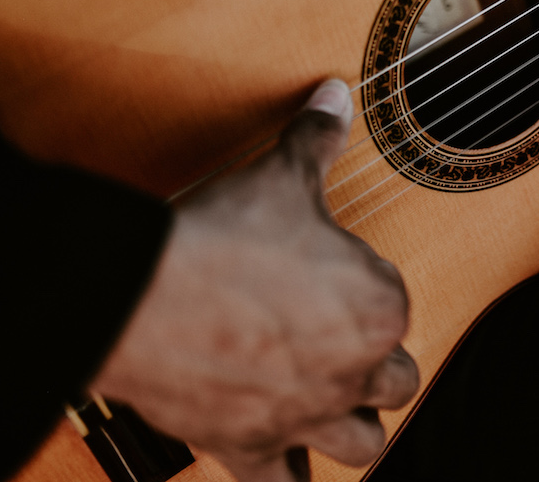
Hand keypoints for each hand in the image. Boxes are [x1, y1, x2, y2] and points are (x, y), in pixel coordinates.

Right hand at [92, 79, 418, 481]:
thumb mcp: (281, 176)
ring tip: (332, 402)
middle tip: (338, 337)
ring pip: (364, 444)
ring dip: (356, 426)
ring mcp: (305, 417)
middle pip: (396, 380)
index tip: (330, 273)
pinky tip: (283, 463)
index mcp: (380, 307)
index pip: (396, 305)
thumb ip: (317, 139)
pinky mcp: (250, 448)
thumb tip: (335, 96)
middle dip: (375, 361)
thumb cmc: (223, 235)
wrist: (142, 294)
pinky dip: (290, 479)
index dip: (366, 288)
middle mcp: (354, 372)